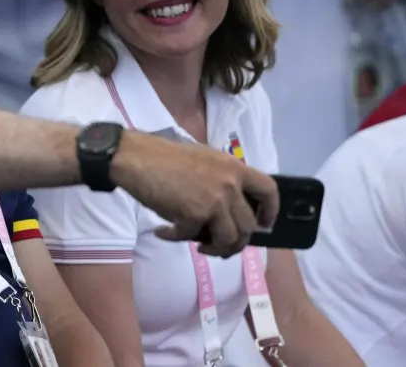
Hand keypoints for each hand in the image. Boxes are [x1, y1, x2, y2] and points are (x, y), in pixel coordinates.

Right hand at [109, 130, 278, 257]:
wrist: (135, 158)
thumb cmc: (163, 156)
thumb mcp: (203, 159)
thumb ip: (221, 178)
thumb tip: (227, 206)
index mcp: (234, 168)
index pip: (269, 191)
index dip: (270, 211)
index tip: (262, 224)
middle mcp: (230, 185)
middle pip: (248, 225)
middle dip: (236, 242)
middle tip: (220, 245)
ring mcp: (214, 201)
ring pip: (229, 238)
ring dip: (215, 248)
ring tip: (199, 246)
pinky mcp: (194, 215)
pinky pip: (191, 237)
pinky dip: (175, 238)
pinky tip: (162, 232)